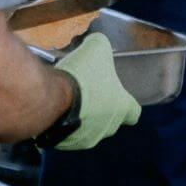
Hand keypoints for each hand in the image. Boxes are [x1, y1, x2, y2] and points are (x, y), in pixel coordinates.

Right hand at [52, 33, 140, 149]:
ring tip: (68, 101)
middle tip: (87, 93)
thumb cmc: (82, 76)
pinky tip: (55, 110)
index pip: (134, 112)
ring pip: (88, 129)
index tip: (118, 97)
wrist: (52, 99)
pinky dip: (63, 124)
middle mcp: (108, 127)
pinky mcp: (65, 144)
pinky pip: (67, 134)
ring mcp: (86, 139)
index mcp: (121, 107)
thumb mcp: (96, 49)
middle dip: (100, 108)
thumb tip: (97, 41)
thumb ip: (100, 46)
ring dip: (81, 118)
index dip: (127, 104)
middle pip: (110, 120)